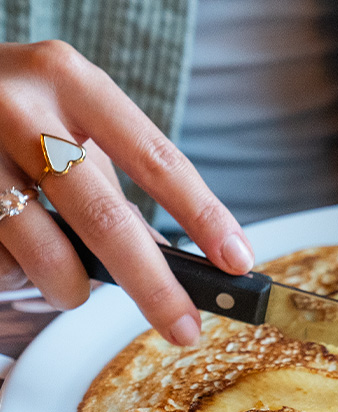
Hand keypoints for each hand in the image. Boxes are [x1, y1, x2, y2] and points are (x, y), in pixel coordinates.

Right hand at [0, 40, 252, 345]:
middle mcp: (19, 106)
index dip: (202, 215)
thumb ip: (118, 189)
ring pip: (43, 251)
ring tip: (71, 287)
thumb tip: (178, 266)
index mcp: (72, 82)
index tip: (238, 260)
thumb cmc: (17, 115)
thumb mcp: (71, 128)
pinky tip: (13, 251)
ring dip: (70, 288)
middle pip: (105, 216)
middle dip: (153, 284)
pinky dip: (18, 274)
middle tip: (184, 328)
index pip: (156, 159)